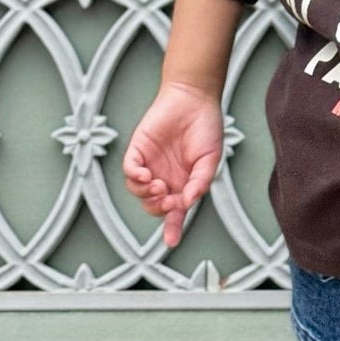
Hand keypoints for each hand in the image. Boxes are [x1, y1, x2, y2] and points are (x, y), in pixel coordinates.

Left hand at [121, 81, 224, 247]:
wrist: (193, 99)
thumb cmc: (205, 127)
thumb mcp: (210, 159)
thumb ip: (201, 181)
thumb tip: (189, 201)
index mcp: (183, 183)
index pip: (175, 211)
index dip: (173, 228)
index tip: (172, 241)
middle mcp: (165, 177)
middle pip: (154, 206)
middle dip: (160, 208)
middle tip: (169, 200)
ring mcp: (150, 164)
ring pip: (138, 193)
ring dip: (147, 195)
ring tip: (159, 185)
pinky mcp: (138, 150)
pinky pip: (129, 171)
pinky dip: (134, 178)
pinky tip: (146, 176)